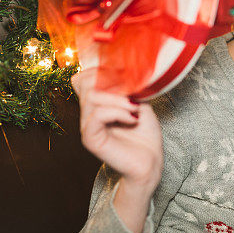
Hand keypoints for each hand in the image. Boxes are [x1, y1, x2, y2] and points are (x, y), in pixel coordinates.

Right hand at [70, 67, 162, 190]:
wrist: (151, 161)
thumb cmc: (145, 134)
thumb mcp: (138, 101)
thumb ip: (124, 87)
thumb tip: (117, 70)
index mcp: (96, 104)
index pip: (82, 78)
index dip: (101, 72)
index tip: (127, 80)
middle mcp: (88, 113)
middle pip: (86, 84)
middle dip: (112, 84)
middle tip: (133, 97)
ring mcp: (87, 126)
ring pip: (92, 97)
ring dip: (118, 99)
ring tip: (135, 110)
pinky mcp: (90, 139)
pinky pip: (97, 115)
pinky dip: (117, 112)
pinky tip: (131, 119)